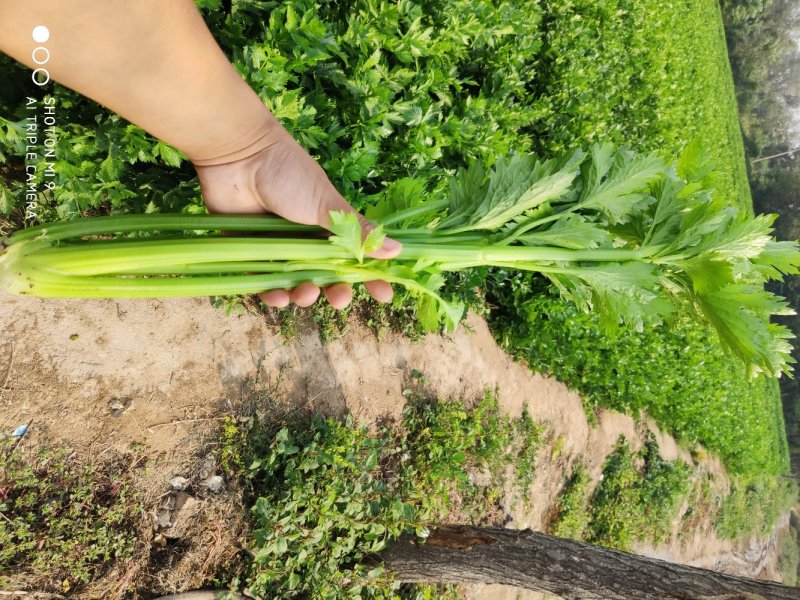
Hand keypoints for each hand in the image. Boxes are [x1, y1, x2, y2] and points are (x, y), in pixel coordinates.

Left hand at [195, 125, 401, 308]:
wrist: (239, 156)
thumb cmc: (288, 174)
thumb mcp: (328, 204)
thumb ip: (358, 231)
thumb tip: (397, 250)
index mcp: (329, 225)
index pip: (355, 255)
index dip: (369, 276)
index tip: (384, 295)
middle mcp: (305, 238)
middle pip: (326, 275)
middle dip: (335, 291)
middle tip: (339, 299)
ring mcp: (277, 246)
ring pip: (296, 282)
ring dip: (304, 295)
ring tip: (304, 295)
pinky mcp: (249, 252)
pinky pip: (263, 281)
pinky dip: (272, 294)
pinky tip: (277, 297)